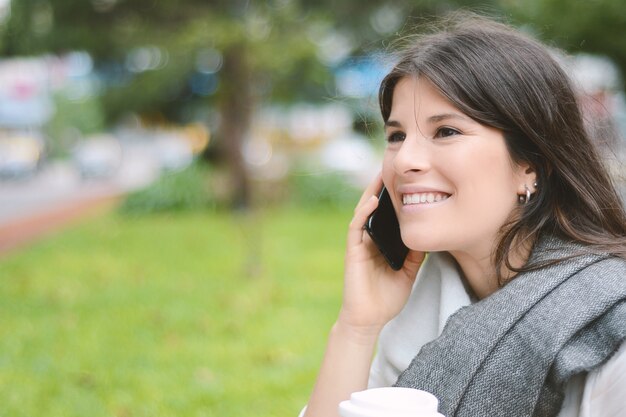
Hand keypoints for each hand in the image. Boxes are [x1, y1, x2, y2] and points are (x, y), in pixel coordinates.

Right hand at [340, 173, 424, 335]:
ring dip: (371, 192)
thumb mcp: (408, 272)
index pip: (386, 215)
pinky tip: (372, 199)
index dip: (393, 197)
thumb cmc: (386, 298)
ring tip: (382, 173)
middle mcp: (368, 239)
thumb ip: (414, 254)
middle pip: (374, 208)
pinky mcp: (352, 251)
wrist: (369, 320)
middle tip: (392, 166)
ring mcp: (359, 244)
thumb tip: (427, 235)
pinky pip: (356, 226)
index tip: (406, 179)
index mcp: (380, 243)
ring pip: (363, 211)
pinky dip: (363, 211)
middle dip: (382, 187)